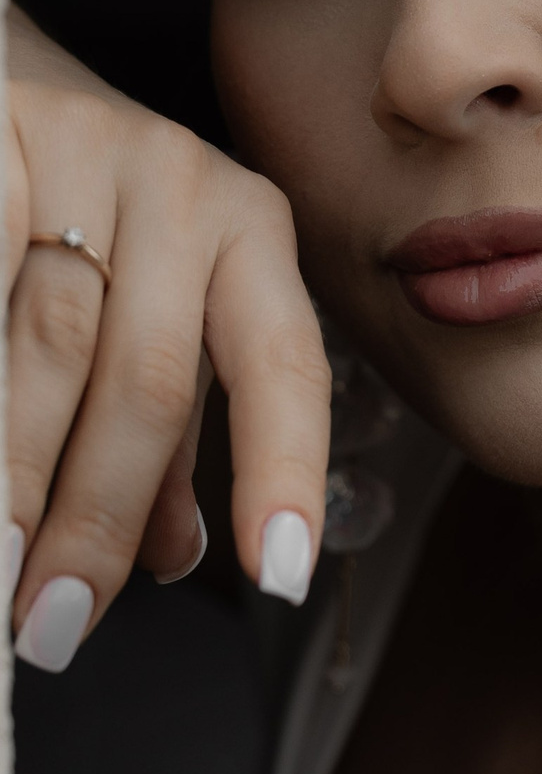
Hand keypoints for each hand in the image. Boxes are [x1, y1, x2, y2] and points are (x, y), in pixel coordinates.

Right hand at [6, 5, 331, 670]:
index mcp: (249, 229)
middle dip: (94, 520)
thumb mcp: (150, 298)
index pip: (283, 365)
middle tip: (51, 625)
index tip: (275, 577)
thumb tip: (179, 558)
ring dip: (15, 477)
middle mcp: (183, 183)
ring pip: (43, 346)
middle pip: (144, 382)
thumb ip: (169, 425)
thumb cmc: (74, 200)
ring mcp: (78, 148)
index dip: (280, 473)